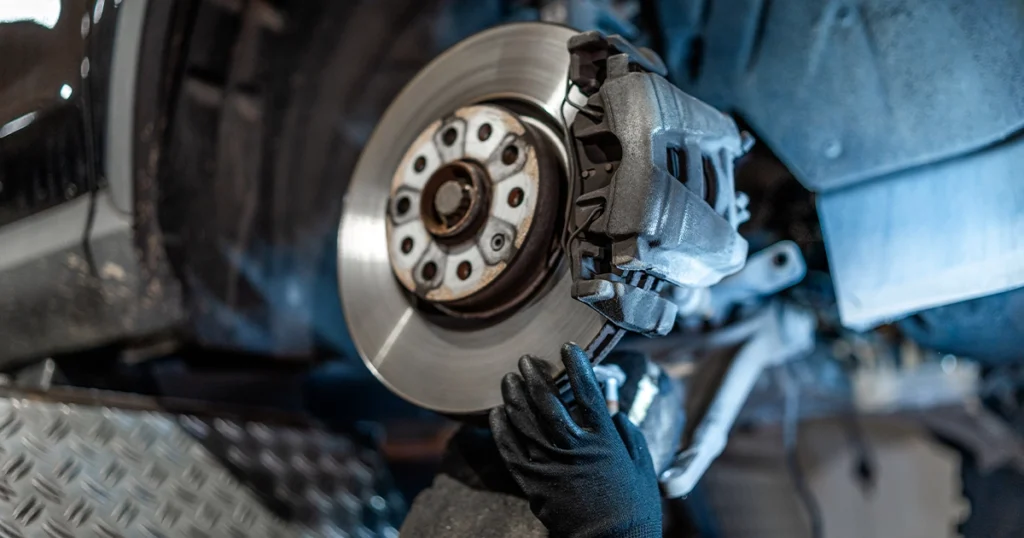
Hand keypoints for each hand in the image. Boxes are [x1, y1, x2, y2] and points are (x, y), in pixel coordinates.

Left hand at [489, 343, 662, 537]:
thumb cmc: (633, 506)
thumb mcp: (641, 464)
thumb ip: (626, 432)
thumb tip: (612, 407)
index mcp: (604, 439)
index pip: (588, 391)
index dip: (577, 365)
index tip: (568, 347)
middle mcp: (575, 446)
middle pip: (548, 401)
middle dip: (535, 376)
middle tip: (525, 360)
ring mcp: (550, 464)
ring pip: (524, 421)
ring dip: (514, 396)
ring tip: (508, 379)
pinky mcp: (532, 482)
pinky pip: (510, 450)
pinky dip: (501, 428)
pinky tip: (497, 412)